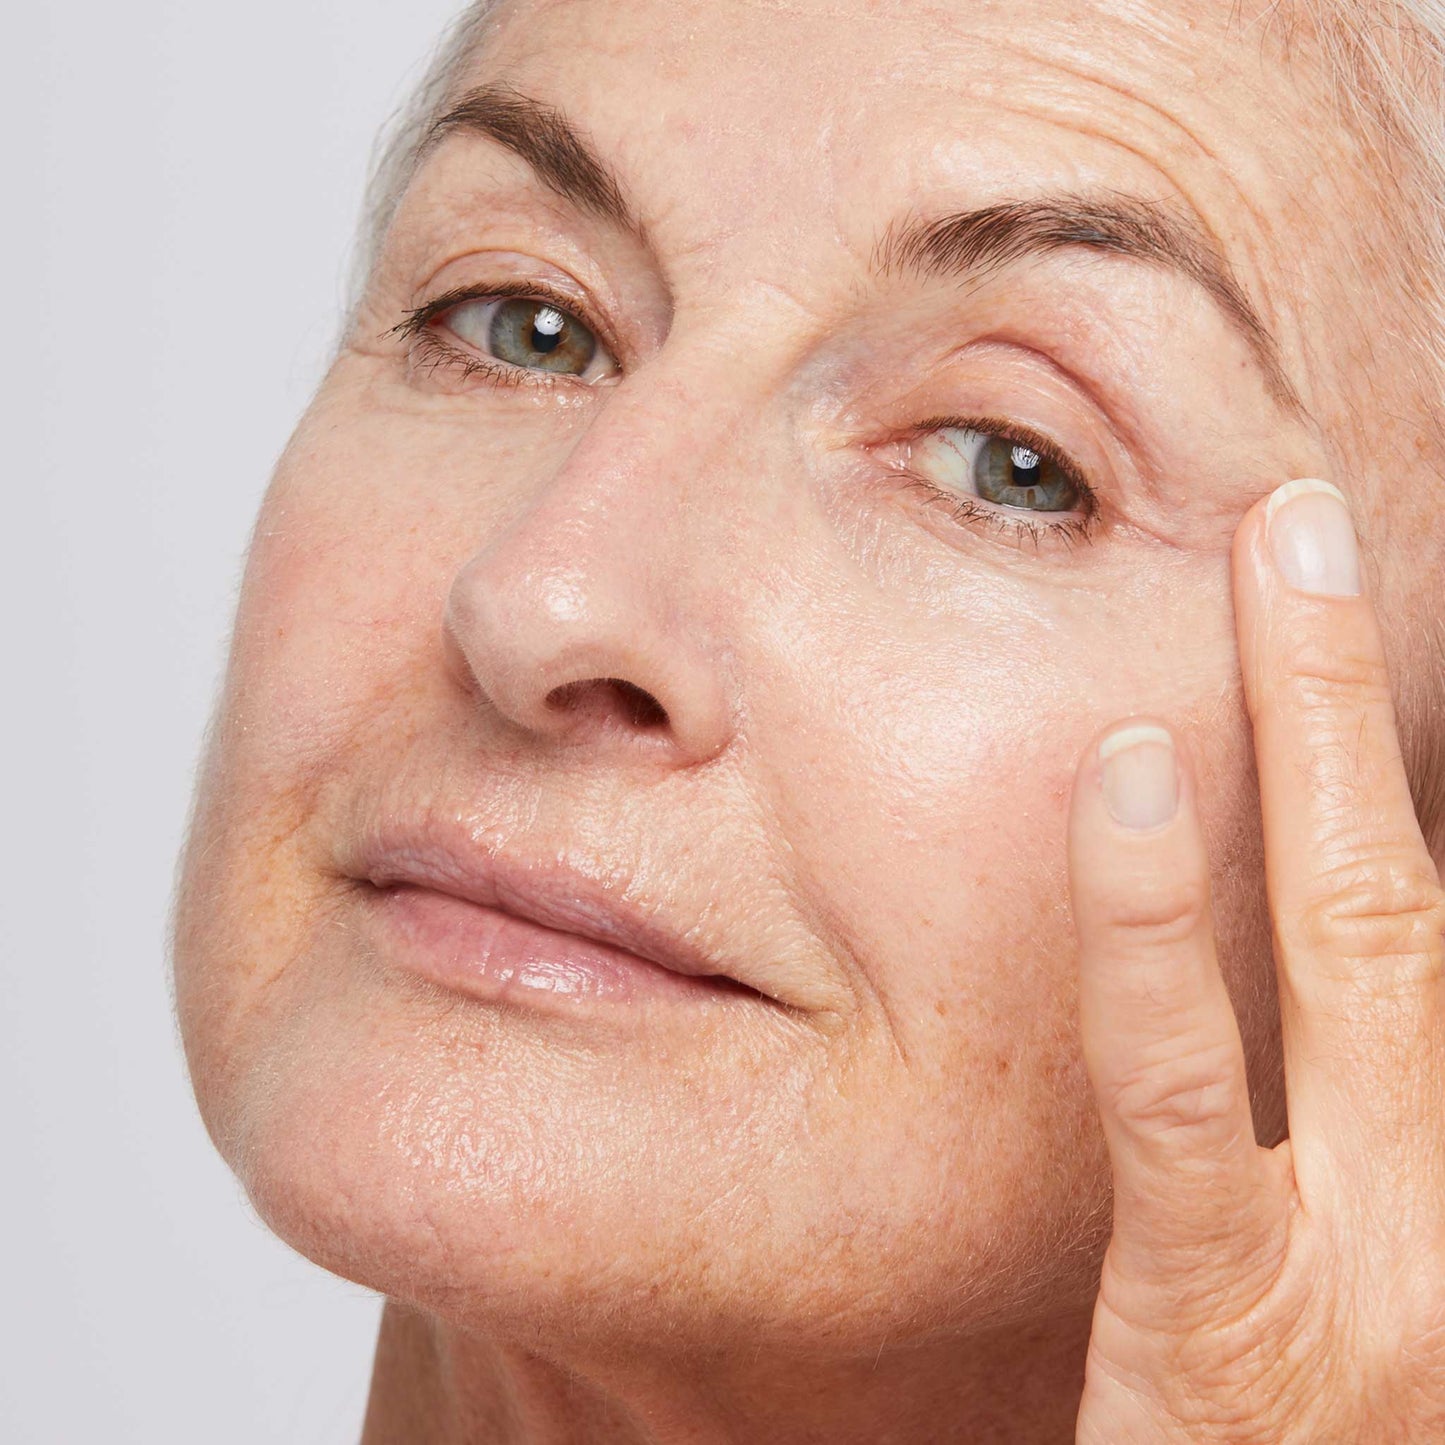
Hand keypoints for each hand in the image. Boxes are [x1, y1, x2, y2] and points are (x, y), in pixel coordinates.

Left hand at [1068, 479, 1444, 1442]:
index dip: (1411, 754)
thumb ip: (1363, 1089)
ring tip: (1281, 557)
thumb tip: (1342, 930)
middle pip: (1427, 881)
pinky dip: (1153, 925)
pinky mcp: (1229, 1320)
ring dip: (1324, 724)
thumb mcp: (1383, 1252)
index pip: (1440, 915)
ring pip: (1362, 935)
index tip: (1377, 651)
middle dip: (1376, 687)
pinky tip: (1120, 776)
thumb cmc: (1326, 1412)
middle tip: (1323, 529)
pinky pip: (1183, 1093)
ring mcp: (1383, 1266)